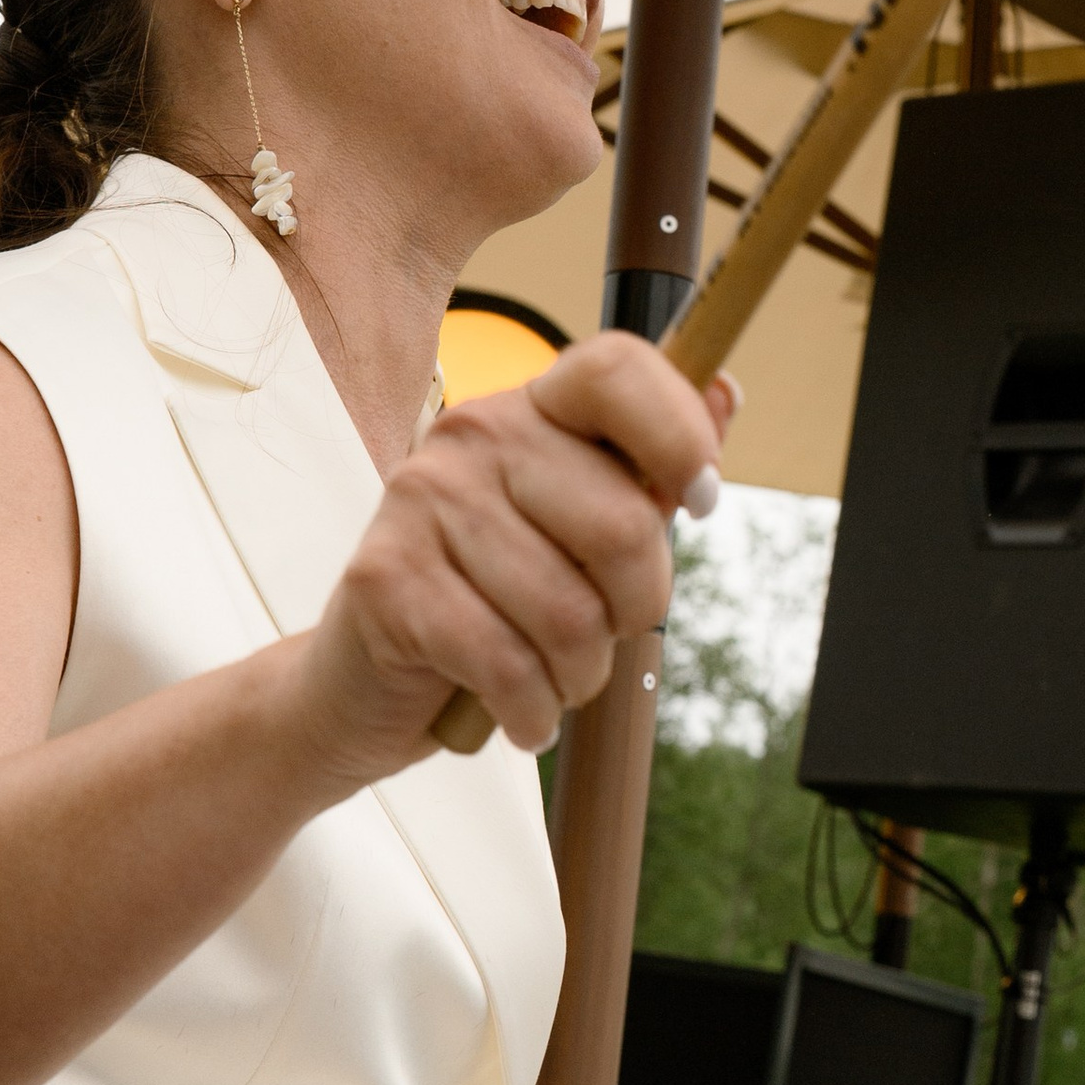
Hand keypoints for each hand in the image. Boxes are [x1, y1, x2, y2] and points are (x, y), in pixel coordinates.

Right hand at [289, 334, 730, 784]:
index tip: (701, 504)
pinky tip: (520, 716)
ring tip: (550, 683)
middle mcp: (470, 437)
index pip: (617, 369)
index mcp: (527, 410)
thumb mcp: (574, 538)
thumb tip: (726, 393)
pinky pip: (508, 665)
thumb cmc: (488, 607)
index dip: (682, 436)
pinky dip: (531, 714)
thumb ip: (644, 473)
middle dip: (633, 611)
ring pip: (569, 614)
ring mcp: (420, 502)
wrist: (358, 688)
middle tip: (599, 638)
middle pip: (623, 524)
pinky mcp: (387, 579)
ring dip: (578, 678)